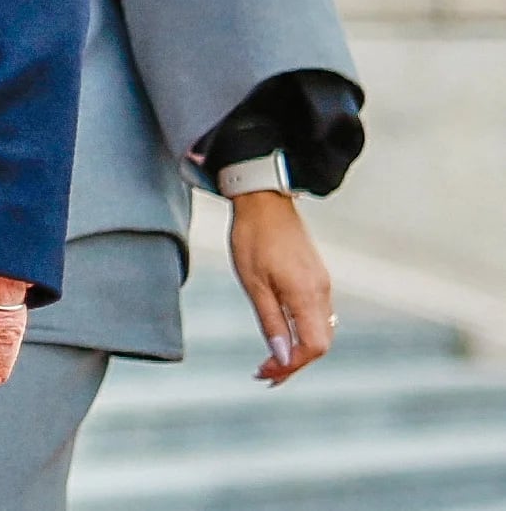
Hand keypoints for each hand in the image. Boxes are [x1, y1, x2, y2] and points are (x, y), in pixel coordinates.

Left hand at [228, 189, 334, 383]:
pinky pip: (317, 315)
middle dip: (294, 363)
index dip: (292, 365)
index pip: (313, 347)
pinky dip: (302, 332)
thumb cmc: (253, 238)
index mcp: (307, 295)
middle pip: (320, 343)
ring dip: (298, 349)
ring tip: (271, 360)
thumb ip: (271, 321)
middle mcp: (322, 293)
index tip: (266, 373)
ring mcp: (322, 285)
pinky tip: (283, 335)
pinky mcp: (316, 278)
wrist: (264, 201)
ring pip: (320, 330)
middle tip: (265, 374)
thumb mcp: (253, 282)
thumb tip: (281, 356)